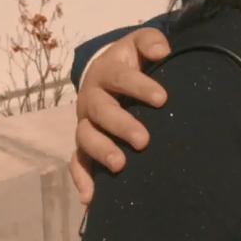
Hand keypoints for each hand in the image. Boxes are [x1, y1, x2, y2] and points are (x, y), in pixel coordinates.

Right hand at [68, 27, 171, 204]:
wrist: (108, 74)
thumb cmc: (131, 62)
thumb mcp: (139, 45)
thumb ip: (150, 42)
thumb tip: (162, 50)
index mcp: (106, 72)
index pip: (119, 76)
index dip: (139, 87)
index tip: (162, 98)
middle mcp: (92, 99)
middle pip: (100, 112)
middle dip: (121, 125)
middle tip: (144, 140)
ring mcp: (86, 124)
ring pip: (86, 138)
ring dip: (102, 151)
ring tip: (121, 165)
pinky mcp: (84, 146)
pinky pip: (78, 163)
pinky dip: (82, 180)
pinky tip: (91, 198)